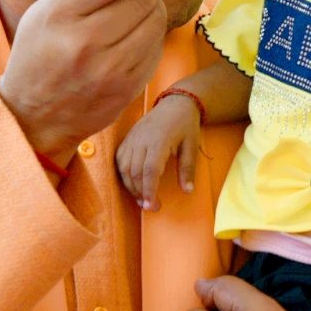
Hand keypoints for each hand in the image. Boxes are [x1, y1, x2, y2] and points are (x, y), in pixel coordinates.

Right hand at [0, 0, 165, 161]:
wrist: (35, 116)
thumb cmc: (40, 52)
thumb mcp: (50, 6)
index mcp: (60, 14)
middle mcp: (86, 42)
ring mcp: (110, 70)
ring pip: (156, 19)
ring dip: (154, 5)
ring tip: (137, 4)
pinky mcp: (128, 87)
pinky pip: (157, 46)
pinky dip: (152, 32)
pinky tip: (135, 32)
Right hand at [115, 94, 200, 210]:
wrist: (174, 103)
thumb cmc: (185, 125)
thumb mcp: (191, 146)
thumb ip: (188, 169)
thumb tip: (187, 191)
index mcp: (159, 141)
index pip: (150, 170)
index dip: (149, 190)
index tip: (152, 205)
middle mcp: (141, 140)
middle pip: (135, 172)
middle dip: (140, 193)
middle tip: (150, 206)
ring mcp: (132, 138)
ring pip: (124, 168)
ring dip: (131, 186)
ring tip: (142, 199)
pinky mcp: (127, 138)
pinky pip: (119, 160)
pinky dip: (124, 175)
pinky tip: (133, 184)